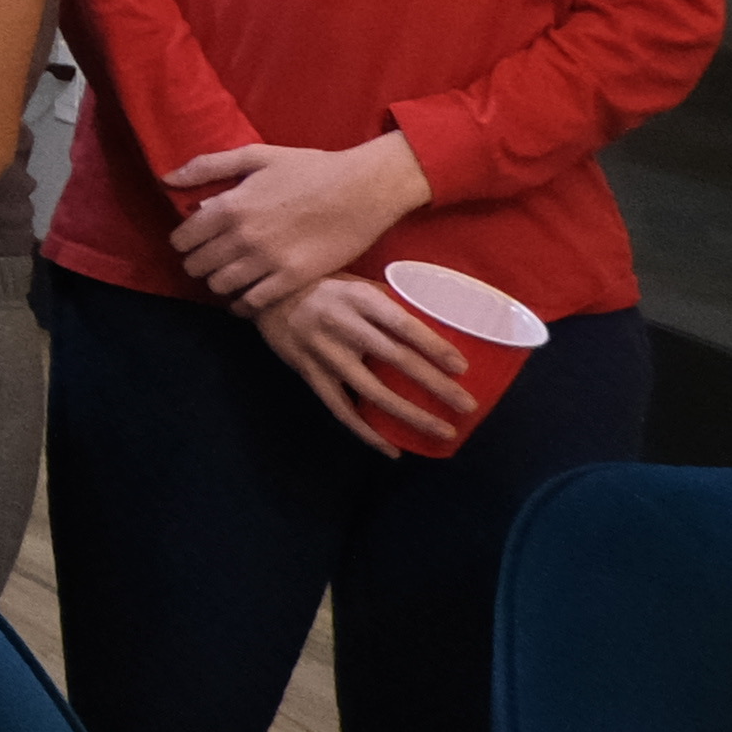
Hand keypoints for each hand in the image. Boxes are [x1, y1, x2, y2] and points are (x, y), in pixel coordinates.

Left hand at [164, 132, 423, 310]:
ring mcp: (267, 261)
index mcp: (229, 206)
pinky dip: (243, 303)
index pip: (183, 239)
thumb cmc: (309, 168)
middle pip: (197, 267)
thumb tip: (166, 178)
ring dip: (219, 283)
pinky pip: (253, 302)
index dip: (184, 242)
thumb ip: (207, 166)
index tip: (192, 242)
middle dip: (197, 264)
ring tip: (228, 276)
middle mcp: (242, 237)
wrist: (362, 188)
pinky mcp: (293, 279)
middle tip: (209, 260)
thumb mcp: (255, 156)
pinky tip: (246, 296)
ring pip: (220, 287)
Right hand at [256, 272, 476, 451]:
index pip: (402, 324)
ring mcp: (322, 352)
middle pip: (395, 359)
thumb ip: (388, 301)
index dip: (434, 346)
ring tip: (443, 431)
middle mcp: (340, 324)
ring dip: (410, 414)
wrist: (263, 296)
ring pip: (371, 391)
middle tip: (467, 405)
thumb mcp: (355, 282)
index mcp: (357, 297)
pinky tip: (392, 449)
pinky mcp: (308, 373)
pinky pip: (340, 409)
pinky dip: (366, 432)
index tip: (462, 367)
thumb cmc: (322, 287)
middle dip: (435, 385)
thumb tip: (438, 320)